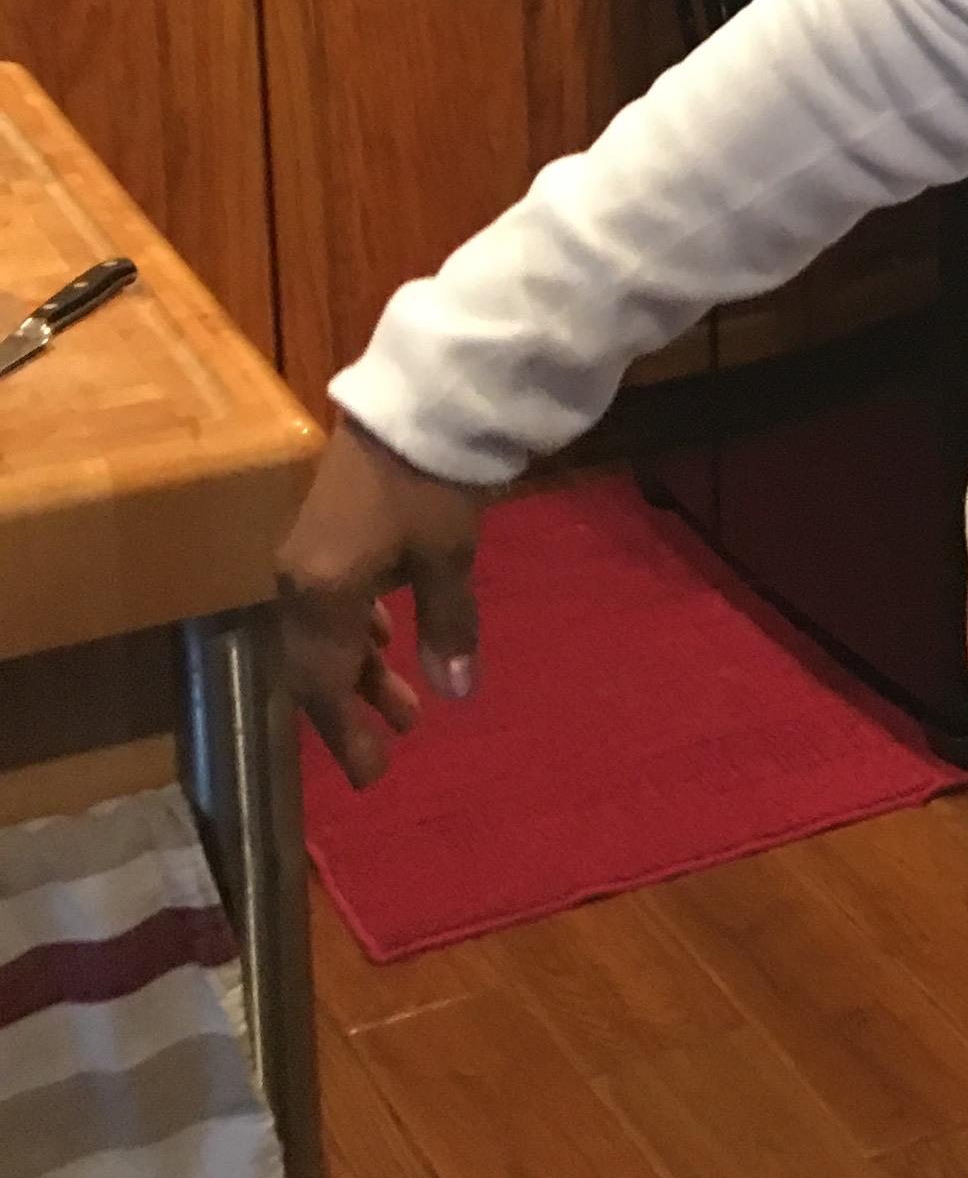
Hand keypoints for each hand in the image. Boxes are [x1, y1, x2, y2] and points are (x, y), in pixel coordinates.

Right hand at [276, 414, 488, 786]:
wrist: (414, 402)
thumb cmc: (433, 482)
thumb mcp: (448, 558)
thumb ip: (449, 627)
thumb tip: (458, 696)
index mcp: (320, 593)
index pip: (323, 683)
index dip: (344, 733)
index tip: (371, 776)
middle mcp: (298, 581)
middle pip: (313, 664)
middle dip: (349, 709)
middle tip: (387, 749)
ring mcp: (305, 555)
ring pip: (323, 634)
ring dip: (362, 670)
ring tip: (406, 706)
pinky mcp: (323, 534)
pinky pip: (329, 603)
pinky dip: (357, 631)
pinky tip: (386, 638)